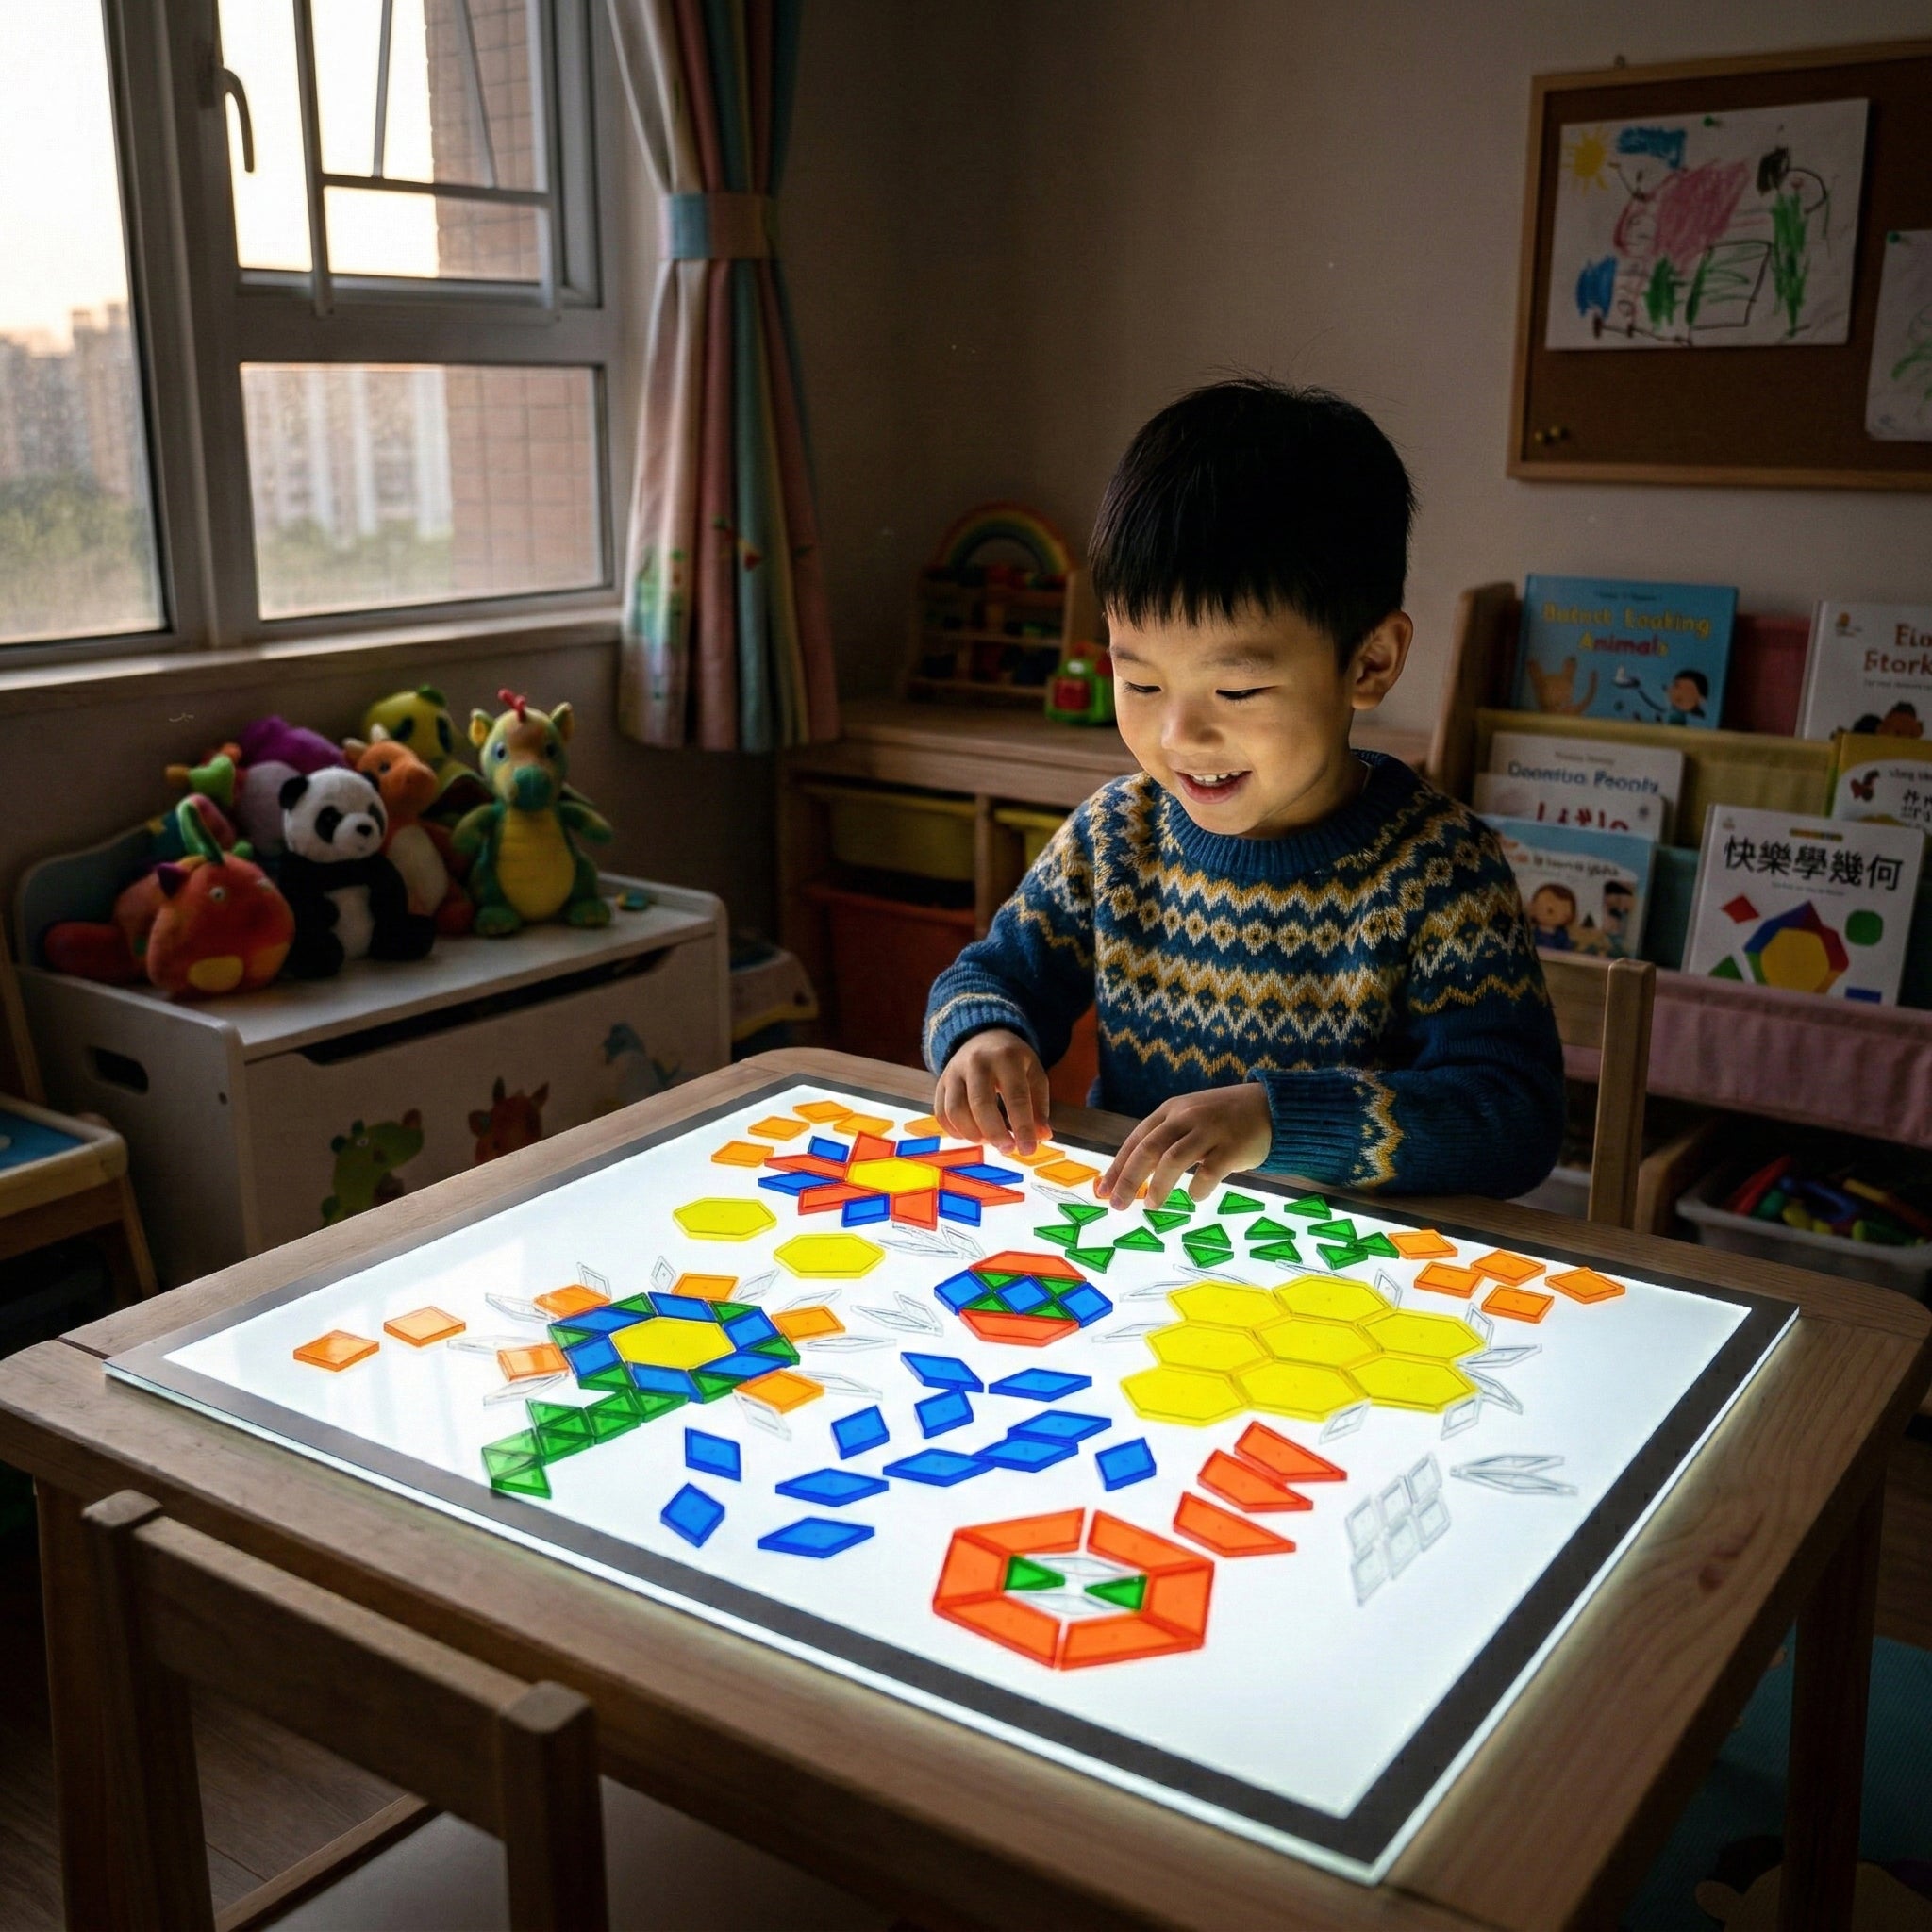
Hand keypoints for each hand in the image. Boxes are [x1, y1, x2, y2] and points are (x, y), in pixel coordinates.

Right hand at [934, 1029, 1049, 1154]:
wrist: (982, 1036)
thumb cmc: (1013, 1061)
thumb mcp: (1034, 1074)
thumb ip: (1039, 1106)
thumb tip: (1042, 1137)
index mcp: (1007, 1058)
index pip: (1015, 1097)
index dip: (1023, 1127)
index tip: (1029, 1150)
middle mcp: (977, 1062)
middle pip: (981, 1104)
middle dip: (995, 1133)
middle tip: (1007, 1149)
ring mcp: (954, 1072)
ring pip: (956, 1111)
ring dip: (974, 1134)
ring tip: (990, 1140)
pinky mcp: (940, 1083)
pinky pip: (942, 1114)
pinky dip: (956, 1132)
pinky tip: (972, 1134)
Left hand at [1098, 1083, 1272, 1209]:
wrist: (1269, 1106)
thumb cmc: (1221, 1119)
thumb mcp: (1188, 1118)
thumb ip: (1165, 1139)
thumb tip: (1131, 1176)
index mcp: (1170, 1111)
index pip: (1136, 1140)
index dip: (1117, 1167)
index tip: (1103, 1191)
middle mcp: (1186, 1118)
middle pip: (1149, 1149)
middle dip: (1129, 1179)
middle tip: (1118, 1205)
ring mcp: (1210, 1131)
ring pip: (1174, 1160)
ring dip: (1159, 1186)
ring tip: (1152, 1205)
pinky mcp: (1232, 1147)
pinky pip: (1209, 1172)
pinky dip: (1198, 1188)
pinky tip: (1195, 1196)